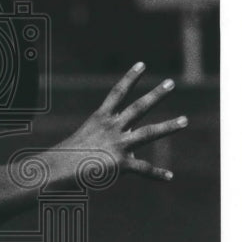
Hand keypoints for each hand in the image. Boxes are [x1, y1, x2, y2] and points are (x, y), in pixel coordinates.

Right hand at [56, 62, 187, 180]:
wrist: (57, 169)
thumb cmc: (63, 157)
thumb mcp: (82, 141)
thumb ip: (99, 143)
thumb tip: (108, 152)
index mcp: (100, 119)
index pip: (117, 93)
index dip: (130, 78)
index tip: (142, 65)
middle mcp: (111, 128)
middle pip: (139, 107)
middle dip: (156, 95)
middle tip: (171, 83)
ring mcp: (117, 144)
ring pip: (149, 132)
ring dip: (169, 126)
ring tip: (184, 120)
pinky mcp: (121, 163)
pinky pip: (143, 168)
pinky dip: (157, 174)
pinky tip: (169, 177)